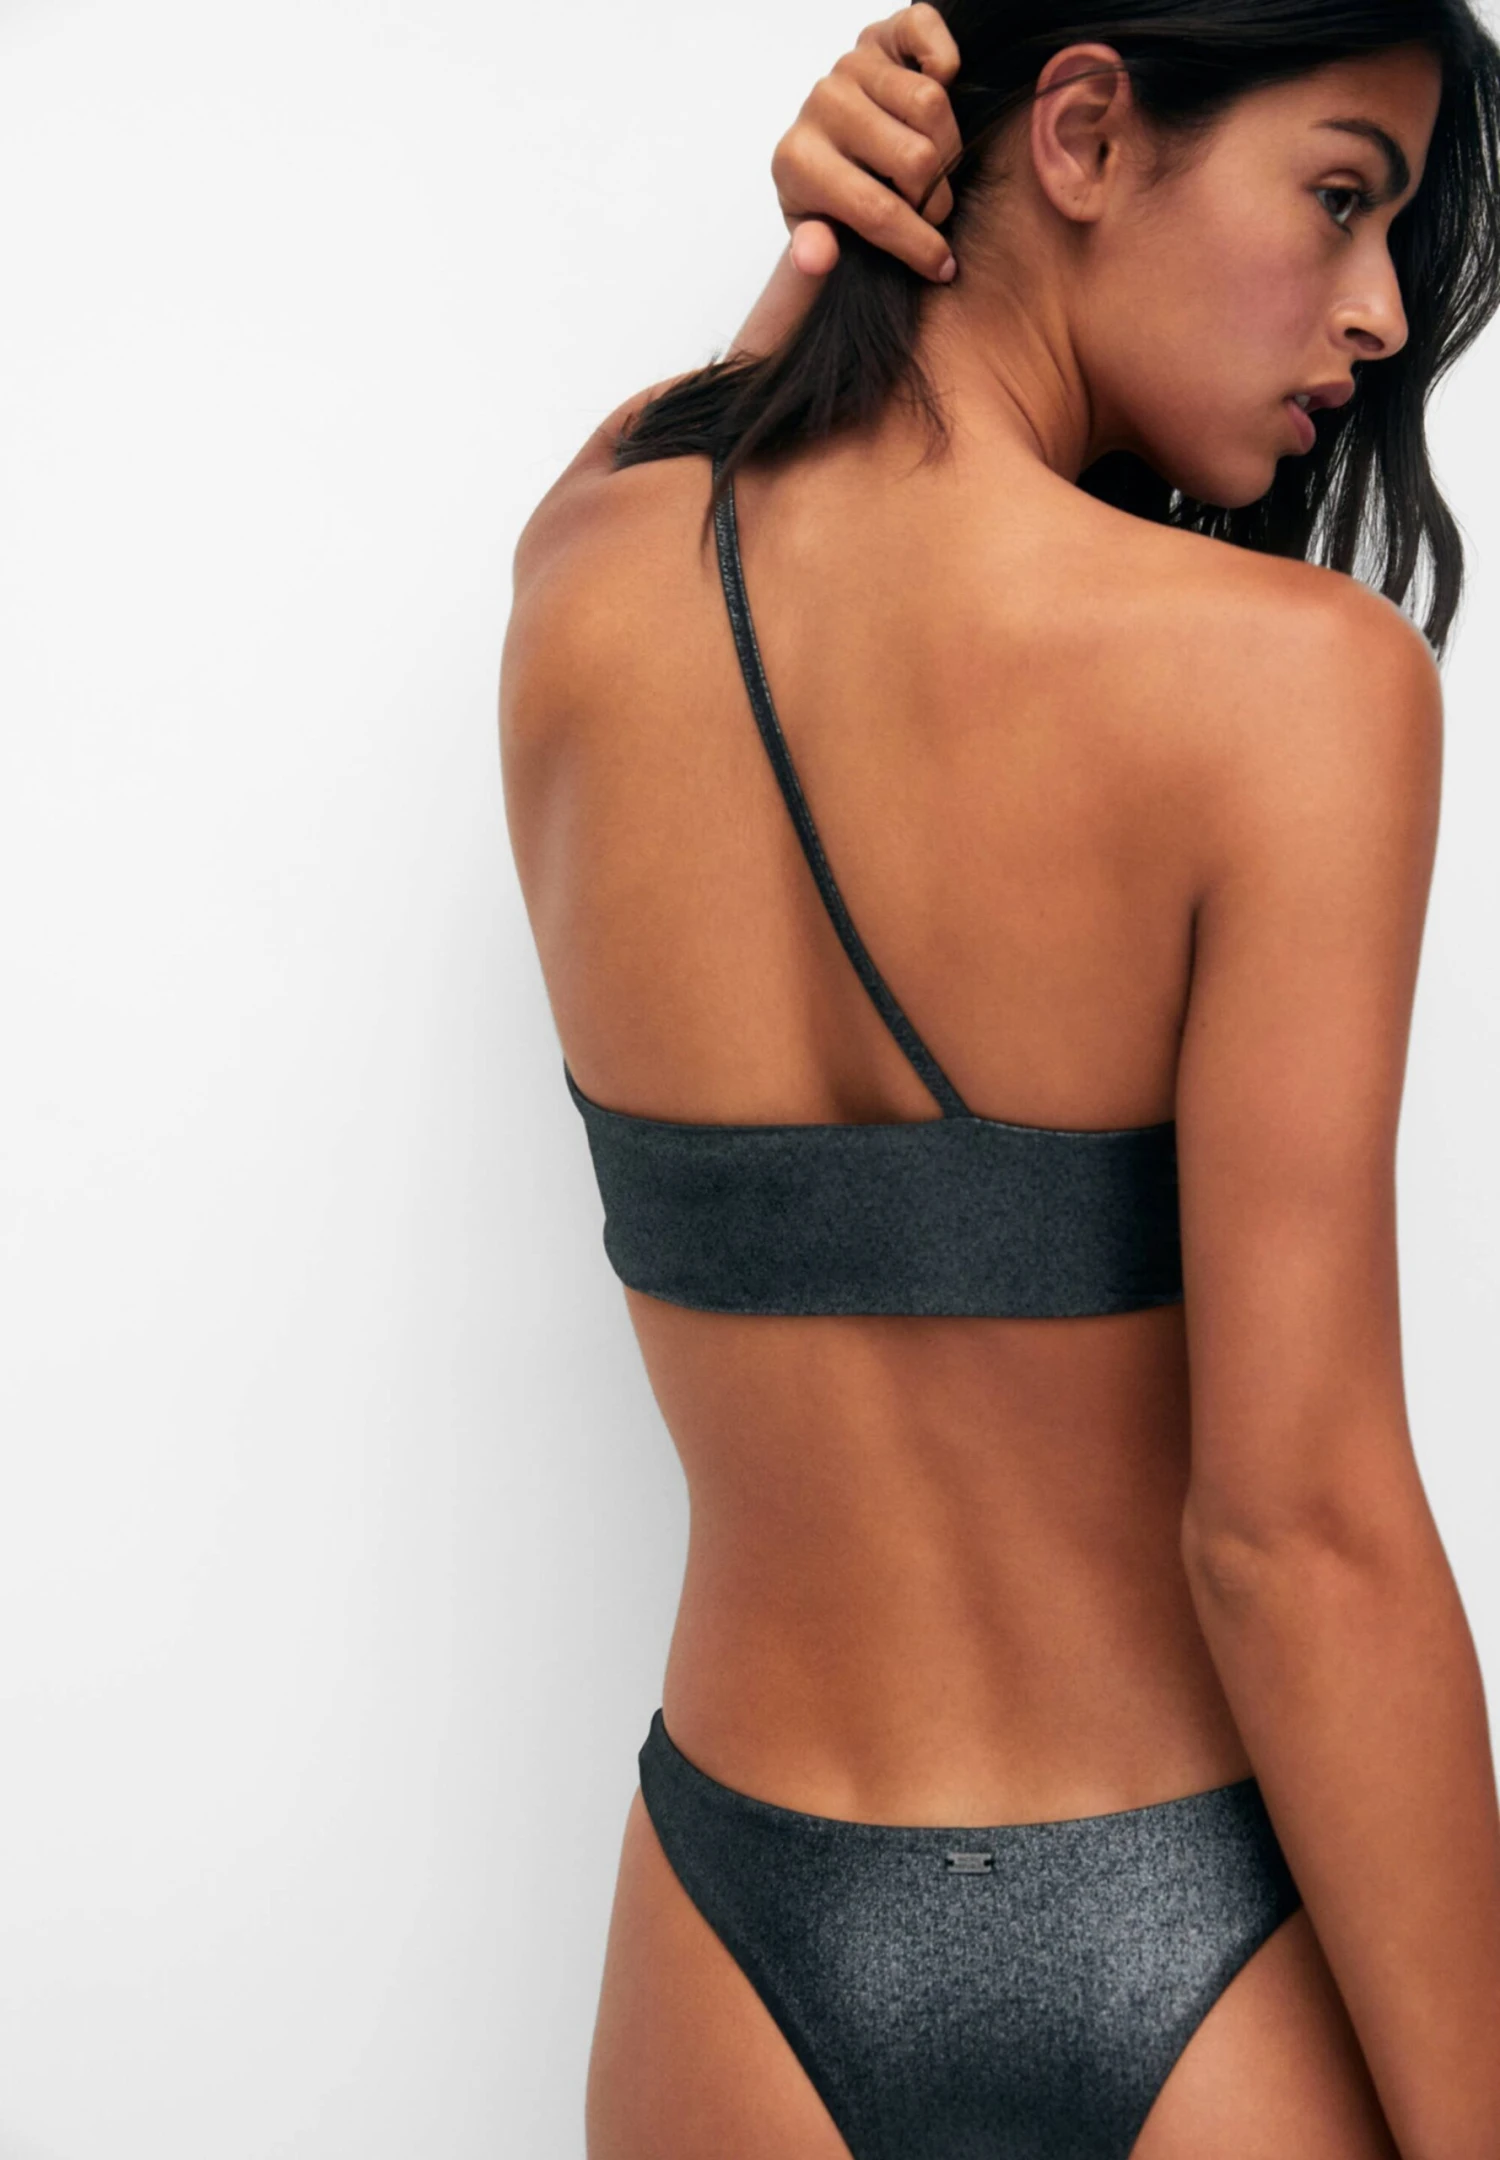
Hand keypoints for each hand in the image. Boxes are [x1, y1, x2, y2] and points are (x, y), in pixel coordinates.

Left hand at [772, 6, 962, 283]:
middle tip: (931, 212)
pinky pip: (925, 32)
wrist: (824, 142)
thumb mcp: (816, 232)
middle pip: (916, 158)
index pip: (876, 210)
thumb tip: (816, 259)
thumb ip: (814, 248)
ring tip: (934, 170)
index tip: (942, 265)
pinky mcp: (880, 36)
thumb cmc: (826, 196)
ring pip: (931, 104)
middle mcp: (822, 104)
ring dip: (949, 147)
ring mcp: (852, 65)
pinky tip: (944, 90)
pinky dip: (944, 59)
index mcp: (798, 161)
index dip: (918, 244)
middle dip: (935, 199)